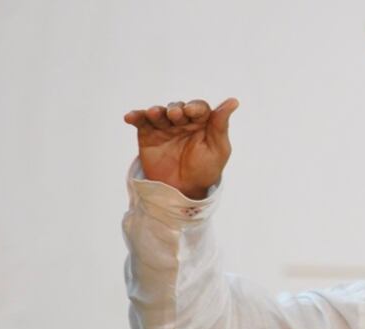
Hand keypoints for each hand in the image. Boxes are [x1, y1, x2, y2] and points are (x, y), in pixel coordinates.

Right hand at [124, 98, 238, 199]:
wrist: (183, 191)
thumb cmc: (205, 170)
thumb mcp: (218, 149)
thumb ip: (221, 125)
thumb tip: (234, 101)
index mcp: (202, 123)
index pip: (199, 108)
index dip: (195, 107)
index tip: (191, 112)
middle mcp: (183, 122)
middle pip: (178, 107)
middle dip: (176, 109)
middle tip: (175, 115)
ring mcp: (164, 127)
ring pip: (159, 112)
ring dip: (156, 111)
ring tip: (155, 114)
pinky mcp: (148, 134)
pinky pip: (141, 121)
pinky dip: (135, 116)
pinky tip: (131, 117)